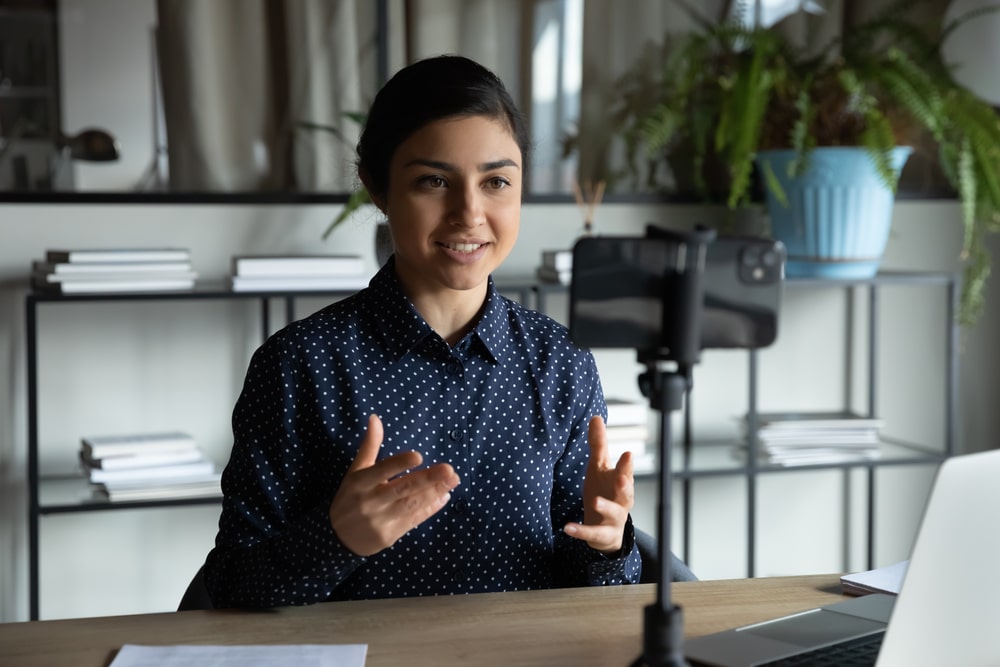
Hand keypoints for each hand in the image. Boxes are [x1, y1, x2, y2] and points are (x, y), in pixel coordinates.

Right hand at [329, 414, 460, 555]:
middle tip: (449, 470)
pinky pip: (414, 520)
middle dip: (428, 479)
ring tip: (453, 480)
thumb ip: (369, 445)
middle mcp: (370, 501)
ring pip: (412, 505)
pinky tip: (444, 497)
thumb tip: (375, 418)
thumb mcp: (355, 471)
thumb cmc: (350, 497)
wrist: (338, 538)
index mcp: (360, 482)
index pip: (381, 470)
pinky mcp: (390, 535)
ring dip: (434, 492)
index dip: (399, 463)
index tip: (419, 456)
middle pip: (402, 489)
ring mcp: (380, 520)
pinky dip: (430, 509)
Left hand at [564, 415, 634, 554]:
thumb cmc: (604, 491)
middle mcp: (621, 500)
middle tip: (623, 477)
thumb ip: (599, 445)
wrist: (607, 529)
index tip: (627, 453)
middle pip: (626, 493)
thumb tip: (596, 416)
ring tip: (594, 501)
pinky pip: (592, 533)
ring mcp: (613, 519)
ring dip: (605, 507)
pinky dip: (581, 531)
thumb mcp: (599, 468)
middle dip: (625, 485)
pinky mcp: (602, 535)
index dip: (626, 464)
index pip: (625, 471)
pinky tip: (568, 527)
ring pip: (613, 513)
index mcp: (620, 482)